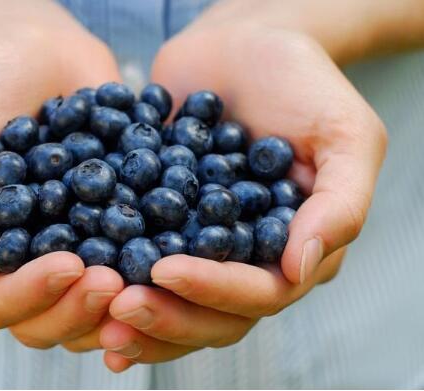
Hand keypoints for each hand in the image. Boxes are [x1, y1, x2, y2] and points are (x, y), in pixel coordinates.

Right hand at [0, 6, 123, 351]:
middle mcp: (23, 260)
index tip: (71, 264)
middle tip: (115, 280)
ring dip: (120, 304)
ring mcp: (71, 245)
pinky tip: (174, 258)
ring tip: (147, 277)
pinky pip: (131, 261)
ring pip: (92, 307)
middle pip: (47, 320)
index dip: (30, 296)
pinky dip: (151, 270)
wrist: (35, 47)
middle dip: (80, 309)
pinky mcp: (111, 223)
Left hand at [99, 13, 386, 370]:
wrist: (242, 44)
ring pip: (176, 302)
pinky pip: (141, 260)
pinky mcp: (165, 223)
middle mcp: (250, 257)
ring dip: (138, 316)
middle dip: (168, 315)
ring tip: (97, 319)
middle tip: (119, 307)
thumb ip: (339, 203)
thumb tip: (301, 269)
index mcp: (296, 246)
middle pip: (214, 314)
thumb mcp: (344, 134)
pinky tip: (81, 292)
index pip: (260, 292)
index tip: (165, 270)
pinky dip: (116, 281)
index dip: (214, 290)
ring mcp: (205, 244)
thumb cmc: (301, 81)